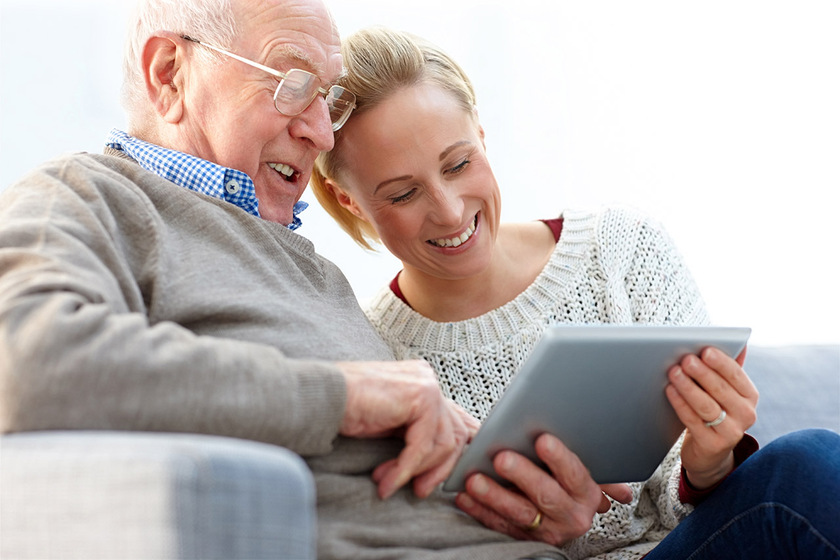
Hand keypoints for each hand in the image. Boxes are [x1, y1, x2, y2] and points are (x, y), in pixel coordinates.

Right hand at [338, 360, 479, 498]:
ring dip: (415, 471)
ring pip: (443, 444)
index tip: (430, 481)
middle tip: (417, 490)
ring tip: (388, 483)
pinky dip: (405, 470)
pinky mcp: (421, 398)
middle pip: (455, 434)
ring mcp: (428, 386)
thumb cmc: (347, 409)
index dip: (449, 457)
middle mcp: (429, 379)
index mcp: (423, 383)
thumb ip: (416, 432)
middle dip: (437, 469)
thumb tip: (441, 458)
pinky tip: (386, 482)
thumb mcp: (391, 423)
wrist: (321, 398)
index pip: (454, 423)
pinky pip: (422, 446)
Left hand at [454, 434, 632, 544]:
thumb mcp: (569, 467)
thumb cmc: (561, 478)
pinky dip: (480, 510)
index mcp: (585, 492)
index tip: (543, 440)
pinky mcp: (525, 538)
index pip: (575, 473)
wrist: (563, 516)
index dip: (559, 457)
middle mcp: (571, 514)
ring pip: (519, 513)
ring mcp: (548, 529)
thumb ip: (558, 453)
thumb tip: (535, 422)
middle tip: (501, 458)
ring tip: (474, 479)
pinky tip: (465, 496)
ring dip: (494, 495)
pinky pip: (499, 524)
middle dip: (522, 475)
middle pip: (546, 495)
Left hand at [666, 346, 758, 488]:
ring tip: (674, 372)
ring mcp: (731, 432)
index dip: (720, 362)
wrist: (709, 452)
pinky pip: (693, 420)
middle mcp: (746, 414)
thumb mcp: (726, 391)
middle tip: (686, 359)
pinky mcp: (712, 444)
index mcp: (750, 396)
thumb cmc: (715, 411)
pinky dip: (680, 404)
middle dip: (702, 373)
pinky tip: (670, 391)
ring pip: (706, 405)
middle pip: (720, 389)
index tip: (705, 350)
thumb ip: (730, 368)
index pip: (736, 375)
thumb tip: (741, 342)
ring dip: (688, 387)